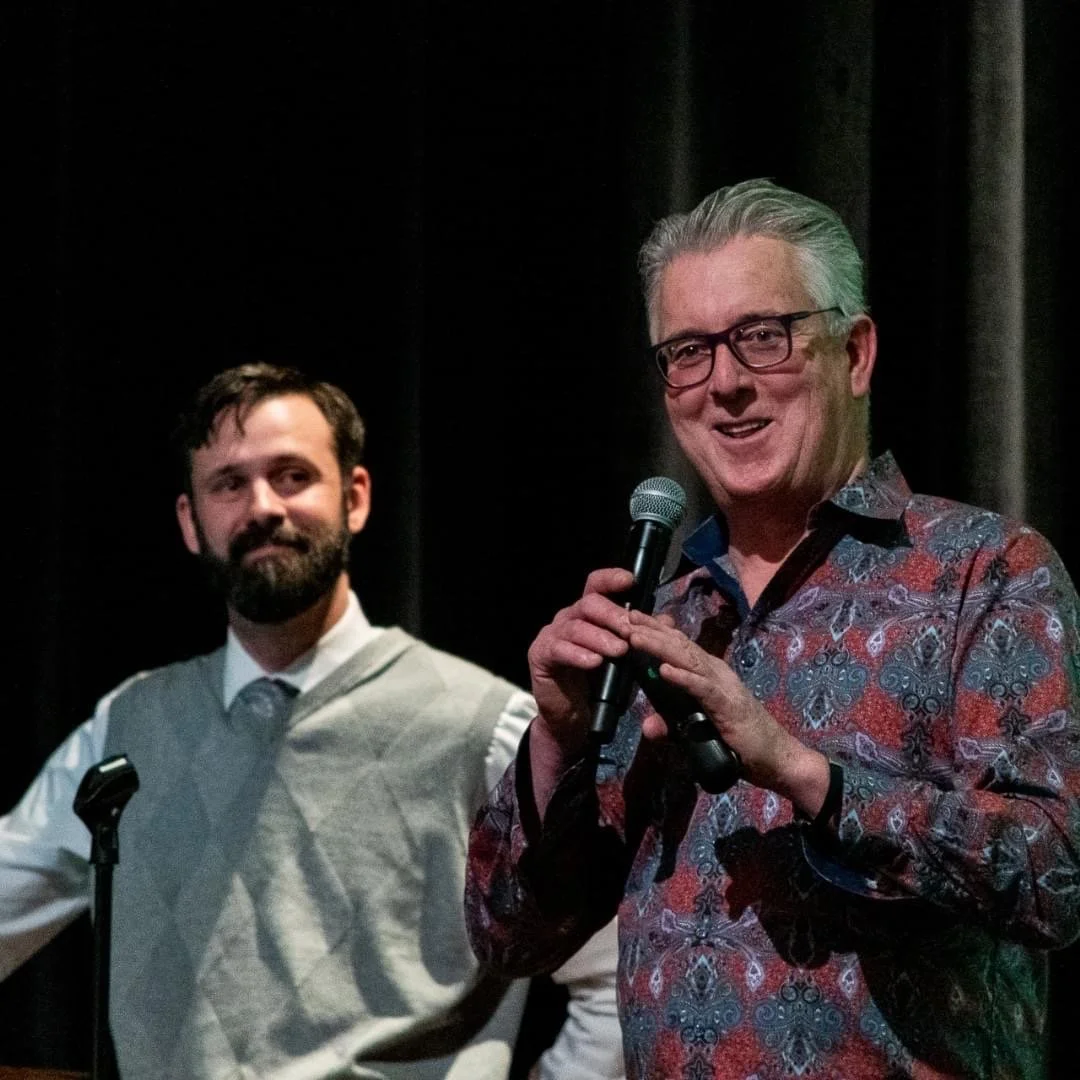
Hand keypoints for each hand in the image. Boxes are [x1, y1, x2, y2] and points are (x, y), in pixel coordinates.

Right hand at [526, 567, 634, 756]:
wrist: (573, 717)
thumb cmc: (598, 683)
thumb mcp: (624, 659)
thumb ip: (641, 638)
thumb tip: (668, 621)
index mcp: (588, 614)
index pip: (596, 586)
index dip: (610, 579)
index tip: (630, 580)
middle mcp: (568, 618)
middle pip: (588, 603)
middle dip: (612, 614)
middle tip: (630, 629)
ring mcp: (552, 635)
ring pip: (575, 627)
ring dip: (600, 637)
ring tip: (619, 650)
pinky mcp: (540, 655)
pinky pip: (558, 650)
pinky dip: (578, 655)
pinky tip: (594, 662)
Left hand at [627, 610, 828, 808]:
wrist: (776, 757)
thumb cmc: (739, 740)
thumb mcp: (697, 732)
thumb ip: (672, 727)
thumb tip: (648, 726)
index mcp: (708, 673)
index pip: (679, 646)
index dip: (656, 630)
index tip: (632, 618)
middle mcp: (715, 672)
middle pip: (680, 646)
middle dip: (652, 630)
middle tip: (626, 617)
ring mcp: (723, 686)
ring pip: (687, 660)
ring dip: (659, 647)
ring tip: (635, 637)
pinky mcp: (727, 705)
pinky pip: (702, 688)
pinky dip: (683, 678)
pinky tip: (664, 670)